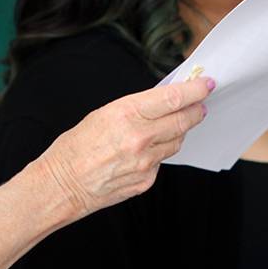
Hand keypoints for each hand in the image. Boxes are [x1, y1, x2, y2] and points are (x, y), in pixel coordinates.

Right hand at [36, 76, 212, 218]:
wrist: (62, 185)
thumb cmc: (75, 147)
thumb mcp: (102, 114)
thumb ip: (135, 109)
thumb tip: (161, 102)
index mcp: (127, 114)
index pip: (173, 98)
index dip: (195, 90)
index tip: (205, 84)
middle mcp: (140, 138)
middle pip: (183, 121)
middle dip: (196, 110)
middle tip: (201, 104)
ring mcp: (145, 163)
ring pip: (176, 142)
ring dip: (179, 131)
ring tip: (175, 124)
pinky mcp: (146, 181)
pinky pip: (161, 162)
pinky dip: (159, 153)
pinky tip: (146, 150)